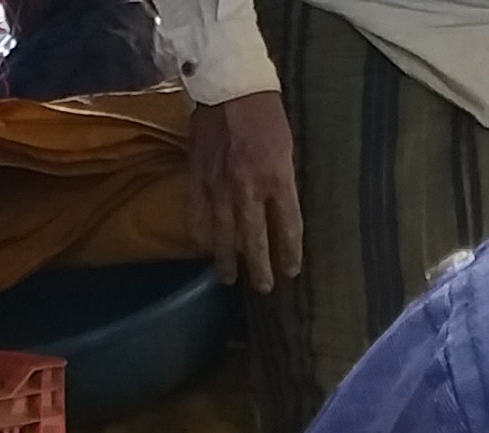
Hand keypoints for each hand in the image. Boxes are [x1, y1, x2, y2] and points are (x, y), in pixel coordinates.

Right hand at [189, 90, 304, 292]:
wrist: (228, 87)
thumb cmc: (266, 113)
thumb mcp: (287, 148)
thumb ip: (283, 182)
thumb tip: (278, 211)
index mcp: (278, 179)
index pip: (287, 227)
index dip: (290, 253)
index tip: (291, 270)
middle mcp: (248, 189)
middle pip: (254, 240)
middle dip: (260, 268)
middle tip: (264, 289)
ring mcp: (219, 186)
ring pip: (222, 234)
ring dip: (226, 260)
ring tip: (229, 278)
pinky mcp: (197, 178)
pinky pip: (196, 215)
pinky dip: (200, 234)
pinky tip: (202, 247)